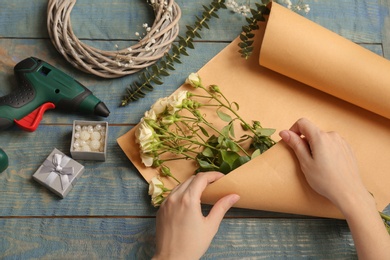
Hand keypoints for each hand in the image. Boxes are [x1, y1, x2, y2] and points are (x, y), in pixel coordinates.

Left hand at [153, 171, 239, 259]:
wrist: (171, 259)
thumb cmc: (193, 245)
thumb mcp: (211, 226)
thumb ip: (222, 207)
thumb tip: (234, 196)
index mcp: (188, 200)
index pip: (201, 178)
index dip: (213, 175)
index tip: (221, 177)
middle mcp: (175, 197)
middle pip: (191, 179)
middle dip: (204, 179)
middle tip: (215, 184)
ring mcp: (165, 203)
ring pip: (180, 185)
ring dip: (192, 185)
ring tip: (203, 192)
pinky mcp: (161, 209)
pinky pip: (172, 194)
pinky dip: (182, 192)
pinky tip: (189, 201)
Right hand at [279, 118, 389, 258]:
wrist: (349, 193)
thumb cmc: (325, 180)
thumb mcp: (305, 163)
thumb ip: (295, 145)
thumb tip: (284, 132)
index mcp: (320, 137)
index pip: (302, 122)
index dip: (293, 130)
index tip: (291, 142)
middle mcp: (332, 135)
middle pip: (313, 131)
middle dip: (305, 141)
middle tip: (305, 160)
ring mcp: (342, 142)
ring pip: (322, 138)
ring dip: (316, 146)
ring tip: (318, 165)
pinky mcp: (347, 149)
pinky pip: (332, 144)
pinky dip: (326, 150)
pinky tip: (328, 165)